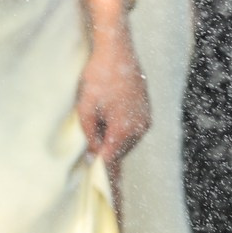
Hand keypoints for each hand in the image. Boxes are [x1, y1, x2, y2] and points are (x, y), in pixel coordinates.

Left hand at [75, 23, 150, 172]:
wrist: (117, 52)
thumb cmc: (99, 78)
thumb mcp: (85, 107)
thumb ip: (89, 134)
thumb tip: (92, 153)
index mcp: (123, 130)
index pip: (111, 159)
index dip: (101, 170)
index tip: (94, 181)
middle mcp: (139, 128)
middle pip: (119, 151)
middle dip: (105, 153)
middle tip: (88, 153)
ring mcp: (145, 119)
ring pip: (126, 141)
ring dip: (112, 141)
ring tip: (97, 126)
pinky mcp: (146, 111)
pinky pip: (132, 129)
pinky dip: (120, 130)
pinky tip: (108, 118)